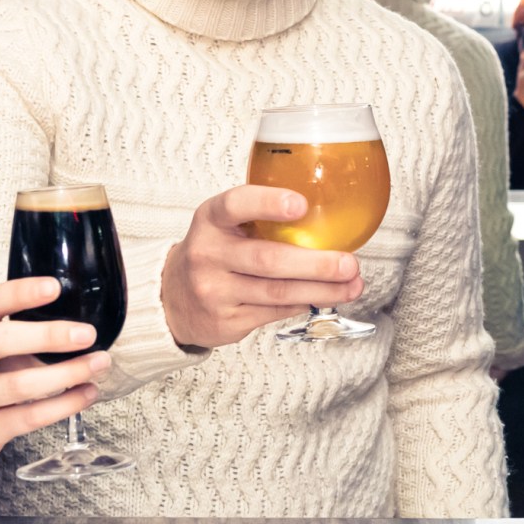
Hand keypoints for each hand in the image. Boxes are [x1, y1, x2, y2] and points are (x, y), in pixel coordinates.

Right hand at [0, 278, 109, 489]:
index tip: (54, 287)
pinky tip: (87, 393)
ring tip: (98, 363)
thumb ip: (15, 339)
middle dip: (48, 335)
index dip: (19, 293)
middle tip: (87, 333)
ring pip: (19, 384)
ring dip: (66, 373)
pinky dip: (65, 404)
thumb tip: (74, 327)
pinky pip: (29, 417)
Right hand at [159, 185, 365, 349]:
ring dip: (321, 290)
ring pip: (277, 292)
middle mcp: (207, 254)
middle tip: (349, 263)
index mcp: (210, 219)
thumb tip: (326, 216)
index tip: (301, 204)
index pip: (235, 204)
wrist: (171, 299)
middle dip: (315, 263)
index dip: (268, 203)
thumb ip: (259, 217)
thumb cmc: (212, 253)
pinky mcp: (225, 320)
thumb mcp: (223, 225)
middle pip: (268, 259)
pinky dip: (303, 304)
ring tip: (351, 285)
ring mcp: (214, 291)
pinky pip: (273, 312)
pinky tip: (324, 297)